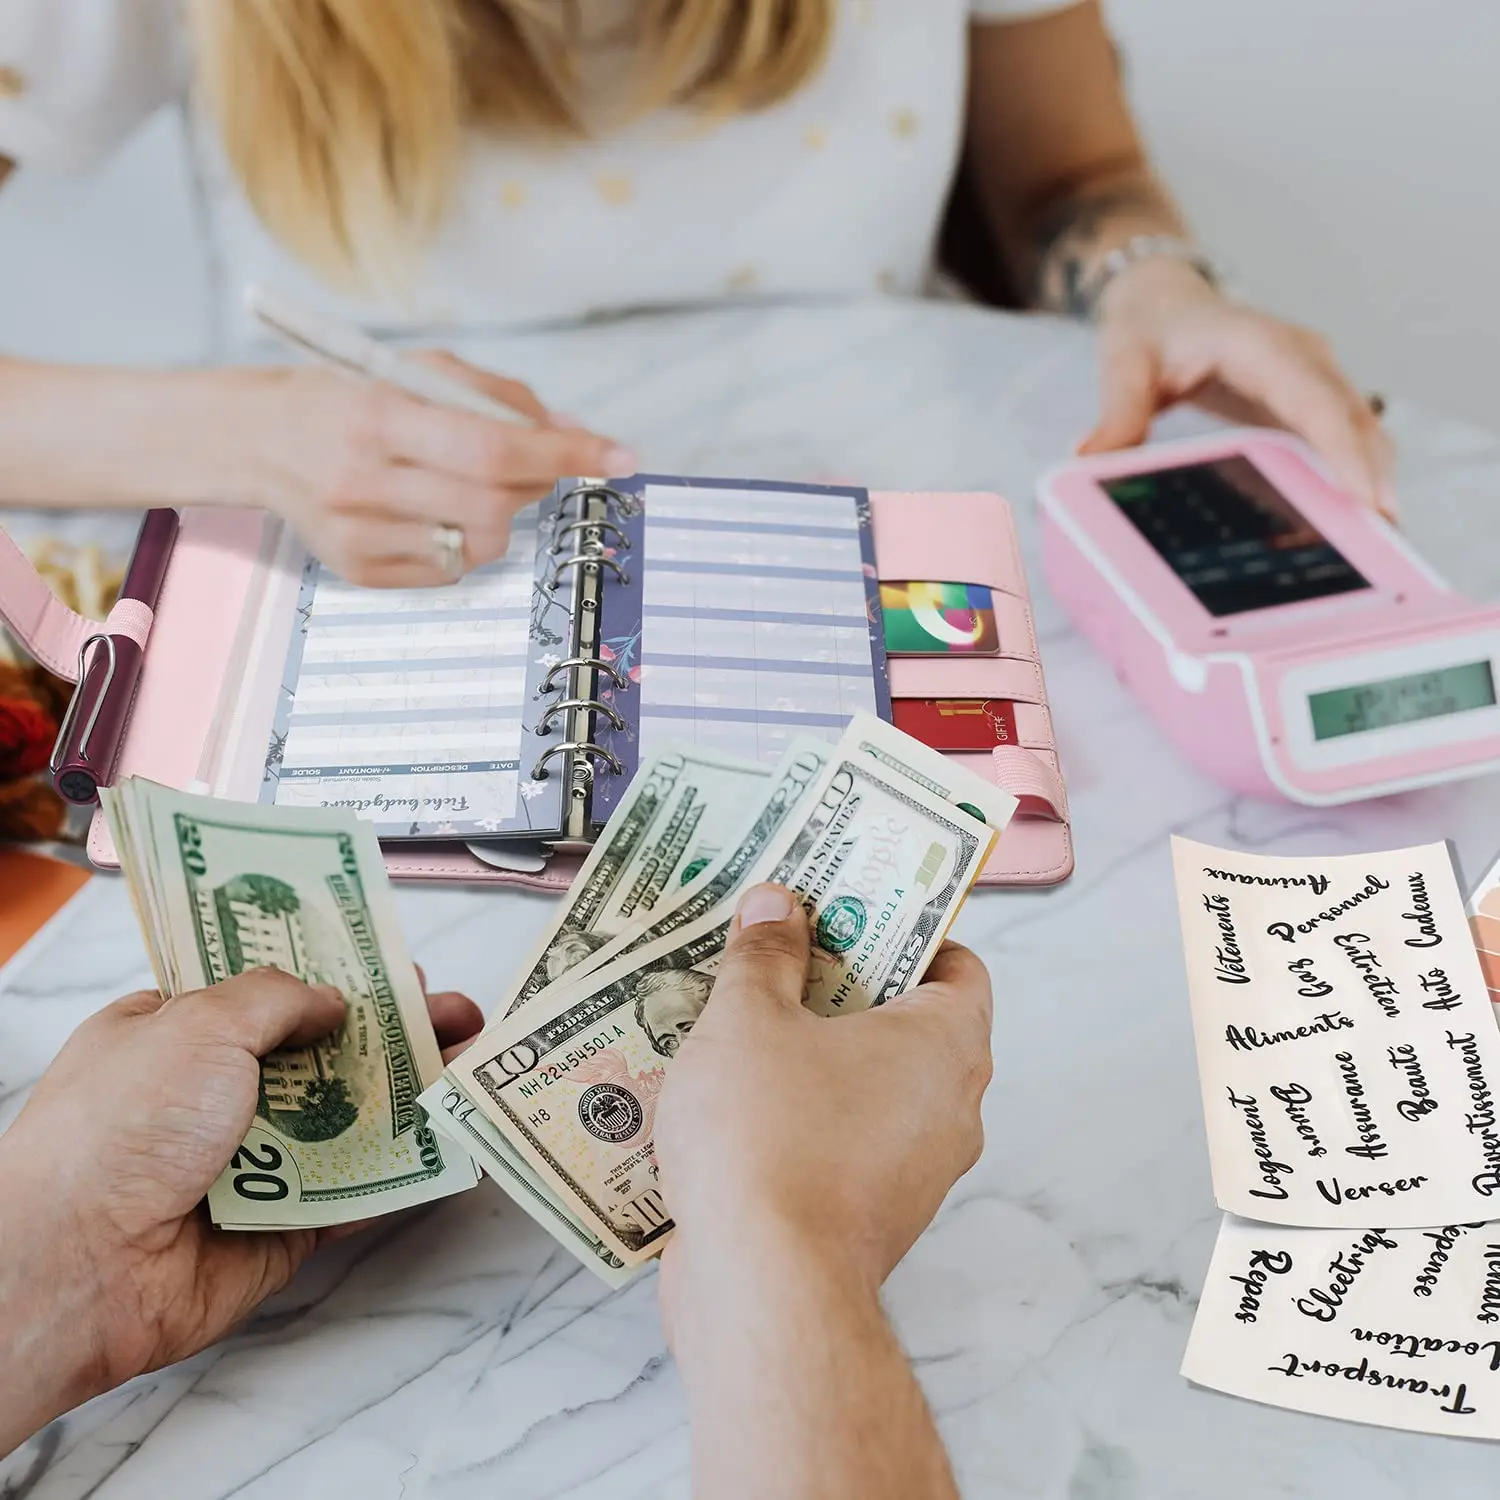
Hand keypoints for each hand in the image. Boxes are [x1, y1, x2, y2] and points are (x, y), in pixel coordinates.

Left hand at [0, 968, 481, 1454]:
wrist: (81, 1266)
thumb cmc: (115, 1132)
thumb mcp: (198, 1024)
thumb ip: (277, 999)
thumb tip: (332, 1000)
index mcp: (177, 1036)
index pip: (267, 994)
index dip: (331, 975)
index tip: (388, 962)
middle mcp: (214, 1097)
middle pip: (321, 1055)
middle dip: (390, 1033)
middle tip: (450, 1012)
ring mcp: (250, 1163)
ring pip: (348, 1122)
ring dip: (408, 1095)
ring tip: (468, 1063)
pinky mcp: (281, 1227)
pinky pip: (355, 1194)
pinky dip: (401, 1171)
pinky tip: (449, 1140)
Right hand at [242, 353, 634, 586]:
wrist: (259, 439)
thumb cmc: (349, 398)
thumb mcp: (415, 370)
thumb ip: (495, 396)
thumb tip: (570, 430)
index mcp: (379, 416)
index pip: (494, 447)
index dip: (565, 453)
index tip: (620, 456)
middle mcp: (364, 480)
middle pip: (494, 503)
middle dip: (536, 484)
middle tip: (536, 466)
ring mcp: (359, 533)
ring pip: (479, 543)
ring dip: (500, 516)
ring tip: (465, 484)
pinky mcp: (358, 570)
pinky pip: (449, 569)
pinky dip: (461, 540)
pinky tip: (430, 510)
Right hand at [655, 884, 993, 1316]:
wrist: (764, 1292)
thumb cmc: (769, 1139)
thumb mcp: (748, 1020)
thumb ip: (764, 956)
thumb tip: (778, 906)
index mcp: (946, 1044)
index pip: (958, 965)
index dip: (906, 931)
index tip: (848, 913)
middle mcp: (949, 1108)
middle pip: (908, 1022)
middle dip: (843, 987)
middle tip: (780, 954)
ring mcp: (915, 1171)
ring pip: (870, 1087)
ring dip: (815, 1055)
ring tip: (741, 1022)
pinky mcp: (870, 1219)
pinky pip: (844, 1144)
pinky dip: (803, 1118)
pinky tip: (733, 1101)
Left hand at [1081, 258, 1394, 516]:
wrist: (1164, 303)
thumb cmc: (1148, 330)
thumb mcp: (1125, 364)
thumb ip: (1118, 411)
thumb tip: (1090, 459)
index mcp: (1260, 344)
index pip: (1313, 399)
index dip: (1343, 449)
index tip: (1364, 495)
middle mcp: (1299, 356)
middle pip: (1349, 417)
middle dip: (1372, 473)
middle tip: (1385, 534)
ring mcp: (1311, 375)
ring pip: (1358, 426)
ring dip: (1373, 475)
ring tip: (1382, 538)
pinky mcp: (1308, 398)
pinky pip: (1342, 434)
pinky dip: (1354, 471)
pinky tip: (1355, 518)